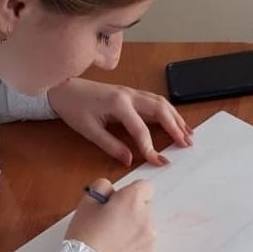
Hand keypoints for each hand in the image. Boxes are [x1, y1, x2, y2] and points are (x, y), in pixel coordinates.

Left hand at [48, 78, 192, 166]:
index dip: (151, 148)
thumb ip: (110, 145)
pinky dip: (168, 111)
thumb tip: (129, 160)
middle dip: (175, 128)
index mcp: (118, 104)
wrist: (64, 88)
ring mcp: (131, 92)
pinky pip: (154, 100)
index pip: (141, 130)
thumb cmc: (74, 108)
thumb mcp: (89, 130)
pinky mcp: (131, 93)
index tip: (160, 162)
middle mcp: (129, 95)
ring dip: (176, 118)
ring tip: (188, 133)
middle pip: (160, 110)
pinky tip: (175, 120)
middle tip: (187, 144)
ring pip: (161, 103)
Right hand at [65, 178, 154, 251]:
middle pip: (145, 205)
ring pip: (145, 223)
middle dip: (131, 209)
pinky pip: (144, 240)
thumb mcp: (87, 201)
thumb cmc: (85, 234)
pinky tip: (117, 248)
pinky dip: (135, 241)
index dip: (130, 191)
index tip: (118, 200)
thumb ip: (102, 186)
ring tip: (113, 236)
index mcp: (132, 200)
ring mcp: (149, 237)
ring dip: (134, 225)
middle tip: (110, 219)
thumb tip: (111, 190)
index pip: (144, 186)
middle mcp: (146, 216)